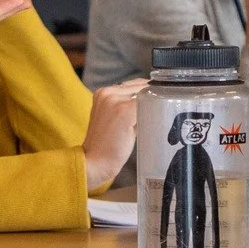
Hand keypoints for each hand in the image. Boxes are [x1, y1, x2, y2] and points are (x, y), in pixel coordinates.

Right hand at [82, 78, 147, 193]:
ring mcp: (115, 100)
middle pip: (141, 88)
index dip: (146, 95)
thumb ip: (125, 107)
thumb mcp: (112, 118)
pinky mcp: (124, 110)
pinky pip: (147, 107)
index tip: (153, 106)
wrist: (95, 162)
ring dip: (151, 109)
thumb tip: (149, 102)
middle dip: (150, 100)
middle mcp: (107, 92)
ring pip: (145, 97)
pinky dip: (152, 116)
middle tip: (154, 116)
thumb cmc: (105, 145)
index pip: (133, 85)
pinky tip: (150, 126)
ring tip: (149, 124)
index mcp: (102, 92)